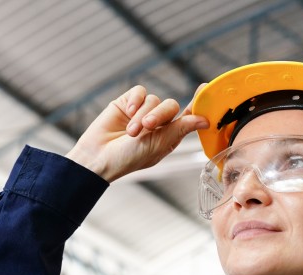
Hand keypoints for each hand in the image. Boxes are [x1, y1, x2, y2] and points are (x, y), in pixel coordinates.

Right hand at [64, 85, 207, 182]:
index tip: (204, 88)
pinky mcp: (127, 102)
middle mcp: (157, 122)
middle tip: (147, 127)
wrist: (98, 157)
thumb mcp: (158, 144)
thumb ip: (180, 128)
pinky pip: (139, 92)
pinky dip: (136, 101)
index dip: (197, 103)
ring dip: (143, 114)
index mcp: (169, 135)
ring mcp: (142, 111)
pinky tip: (127, 113)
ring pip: (154, 99)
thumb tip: (204, 120)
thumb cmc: (128, 158)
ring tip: (131, 131)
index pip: (187, 115)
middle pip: (171, 106)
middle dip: (159, 115)